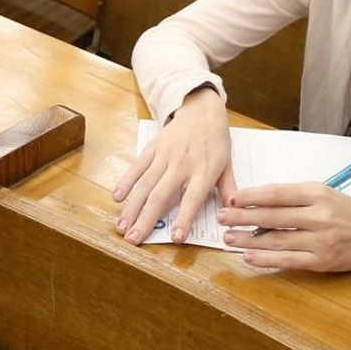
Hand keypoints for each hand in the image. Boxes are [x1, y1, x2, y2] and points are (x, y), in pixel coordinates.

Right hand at [112, 87, 235, 244]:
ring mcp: (165, 156)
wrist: (202, 109)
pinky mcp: (153, 147)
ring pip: (145, 184)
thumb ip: (229, 188)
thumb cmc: (216, 140)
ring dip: (132, 207)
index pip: (193, 199)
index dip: (184, 218)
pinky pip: (138, 166)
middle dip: (146, 219)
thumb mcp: (228, 164)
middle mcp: (183, 165)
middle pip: (161, 195)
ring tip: (122, 227)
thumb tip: (233, 212)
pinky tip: (117, 197)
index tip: (176, 238)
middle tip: (134, 240)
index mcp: (204, 171)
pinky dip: (126, 181)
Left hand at [218, 183, 350, 272]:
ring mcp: (319, 240)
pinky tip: (248, 256)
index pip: (277, 194)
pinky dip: (265, 259)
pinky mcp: (320, 260)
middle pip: (272, 217)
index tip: (232, 199)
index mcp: (317, 194)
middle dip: (242, 217)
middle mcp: (318, 216)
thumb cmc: (345, 210)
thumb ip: (293, 197)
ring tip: (229, 238)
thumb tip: (257, 201)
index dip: (252, 196)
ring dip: (248, 239)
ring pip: (276, 240)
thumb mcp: (323, 193)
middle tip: (221, 218)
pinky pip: (287, 260)